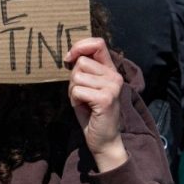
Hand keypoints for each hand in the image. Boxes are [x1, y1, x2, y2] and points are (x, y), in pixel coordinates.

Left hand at [66, 38, 127, 172]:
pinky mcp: (106, 99)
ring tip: (84, 102)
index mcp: (110, 71)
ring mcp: (112, 87)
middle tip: (81, 95)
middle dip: (73, 79)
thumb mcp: (88, 87)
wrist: (103, 140)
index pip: (98, 43)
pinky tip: (85, 109)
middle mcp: (114, 76)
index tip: (69, 58)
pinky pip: (77, 91)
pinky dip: (75, 101)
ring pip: (77, 77)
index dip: (79, 46)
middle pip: (81, 63)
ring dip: (73, 92)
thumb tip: (71, 55)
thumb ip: (84, 70)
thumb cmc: (91, 113)